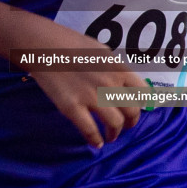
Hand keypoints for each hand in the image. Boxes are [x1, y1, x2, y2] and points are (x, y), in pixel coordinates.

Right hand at [17, 16, 150, 148]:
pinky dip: (95, 140)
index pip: (143, 92)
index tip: (136, 109)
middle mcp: (109, 84)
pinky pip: (90, 130)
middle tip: (125, 126)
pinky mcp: (72, 107)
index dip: (141, 104)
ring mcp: (91, 96)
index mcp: (118, 68)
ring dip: (114, 133)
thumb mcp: (101, 51)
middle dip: (130, 123)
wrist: (43, 46)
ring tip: (110, 136)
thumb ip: (114, 68)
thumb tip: (124, 82)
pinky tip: (95, 143)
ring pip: (114, 123)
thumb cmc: (71, 44)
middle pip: (131, 111)